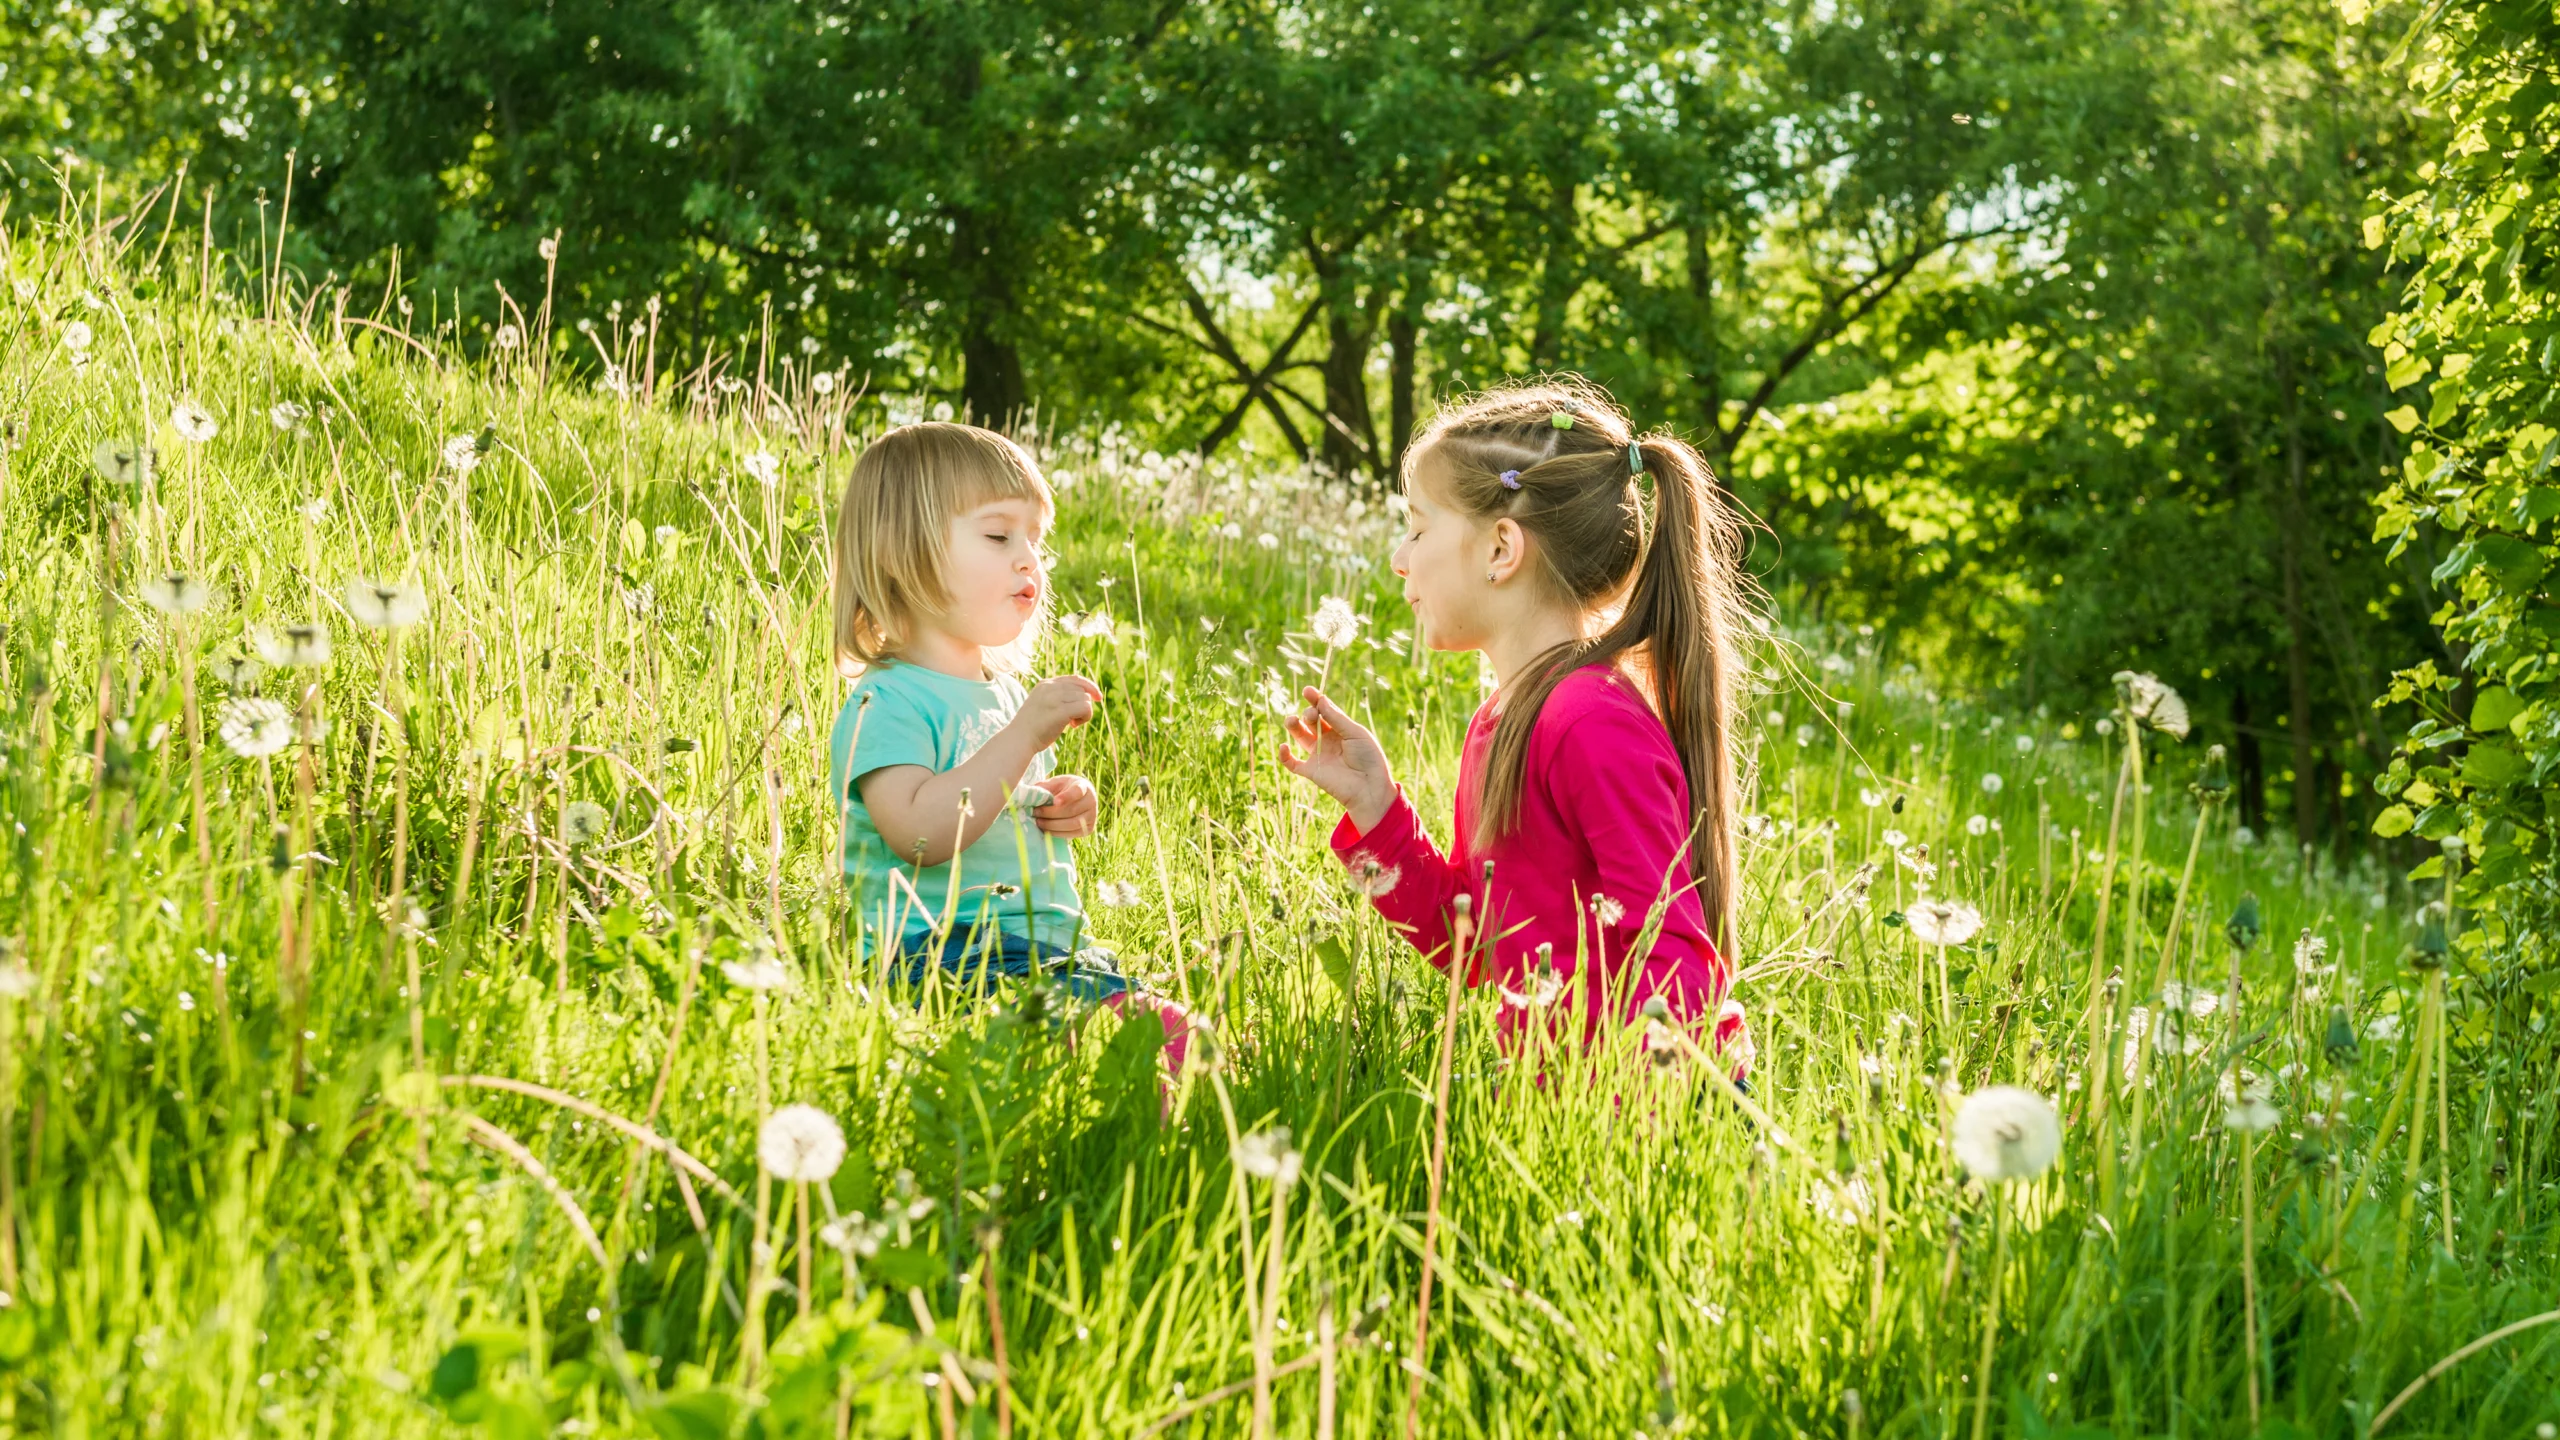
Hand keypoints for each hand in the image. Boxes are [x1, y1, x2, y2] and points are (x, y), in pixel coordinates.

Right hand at [1015, 675, 1101, 748]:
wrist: (1019, 739)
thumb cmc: (1033, 727)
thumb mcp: (1044, 704)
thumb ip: (1059, 697)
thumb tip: (1087, 696)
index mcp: (1045, 684)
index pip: (1075, 679)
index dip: (1089, 686)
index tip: (1097, 698)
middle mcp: (1050, 687)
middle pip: (1082, 690)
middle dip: (1083, 705)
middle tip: (1072, 721)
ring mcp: (1054, 698)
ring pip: (1086, 699)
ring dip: (1084, 714)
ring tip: (1070, 724)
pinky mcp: (1060, 711)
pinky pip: (1086, 708)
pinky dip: (1085, 718)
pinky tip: (1073, 726)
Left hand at [1030, 773, 1097, 837]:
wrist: (1076, 799)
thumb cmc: (1062, 789)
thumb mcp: (1054, 783)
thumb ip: (1044, 787)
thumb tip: (1032, 796)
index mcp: (1083, 786)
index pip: (1077, 791)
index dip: (1066, 797)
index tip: (1055, 801)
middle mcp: (1091, 801)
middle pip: (1071, 810)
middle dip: (1050, 813)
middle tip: (1035, 813)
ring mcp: (1092, 816)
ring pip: (1072, 824)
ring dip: (1052, 825)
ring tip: (1038, 822)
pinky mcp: (1089, 829)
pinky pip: (1072, 833)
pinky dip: (1057, 833)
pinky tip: (1046, 830)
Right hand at [1277, 687, 1394, 832]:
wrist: (1369, 788)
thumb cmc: (1368, 758)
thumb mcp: (1355, 733)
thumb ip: (1337, 718)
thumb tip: (1320, 701)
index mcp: (1341, 729)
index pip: (1324, 711)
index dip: (1315, 700)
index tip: (1308, 690)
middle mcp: (1328, 740)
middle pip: (1311, 720)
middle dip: (1309, 713)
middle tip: (1313, 715)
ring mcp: (1319, 755)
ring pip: (1299, 736)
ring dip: (1293, 726)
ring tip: (1291, 720)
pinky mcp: (1311, 771)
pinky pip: (1292, 763)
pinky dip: (1284, 755)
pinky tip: (1284, 746)